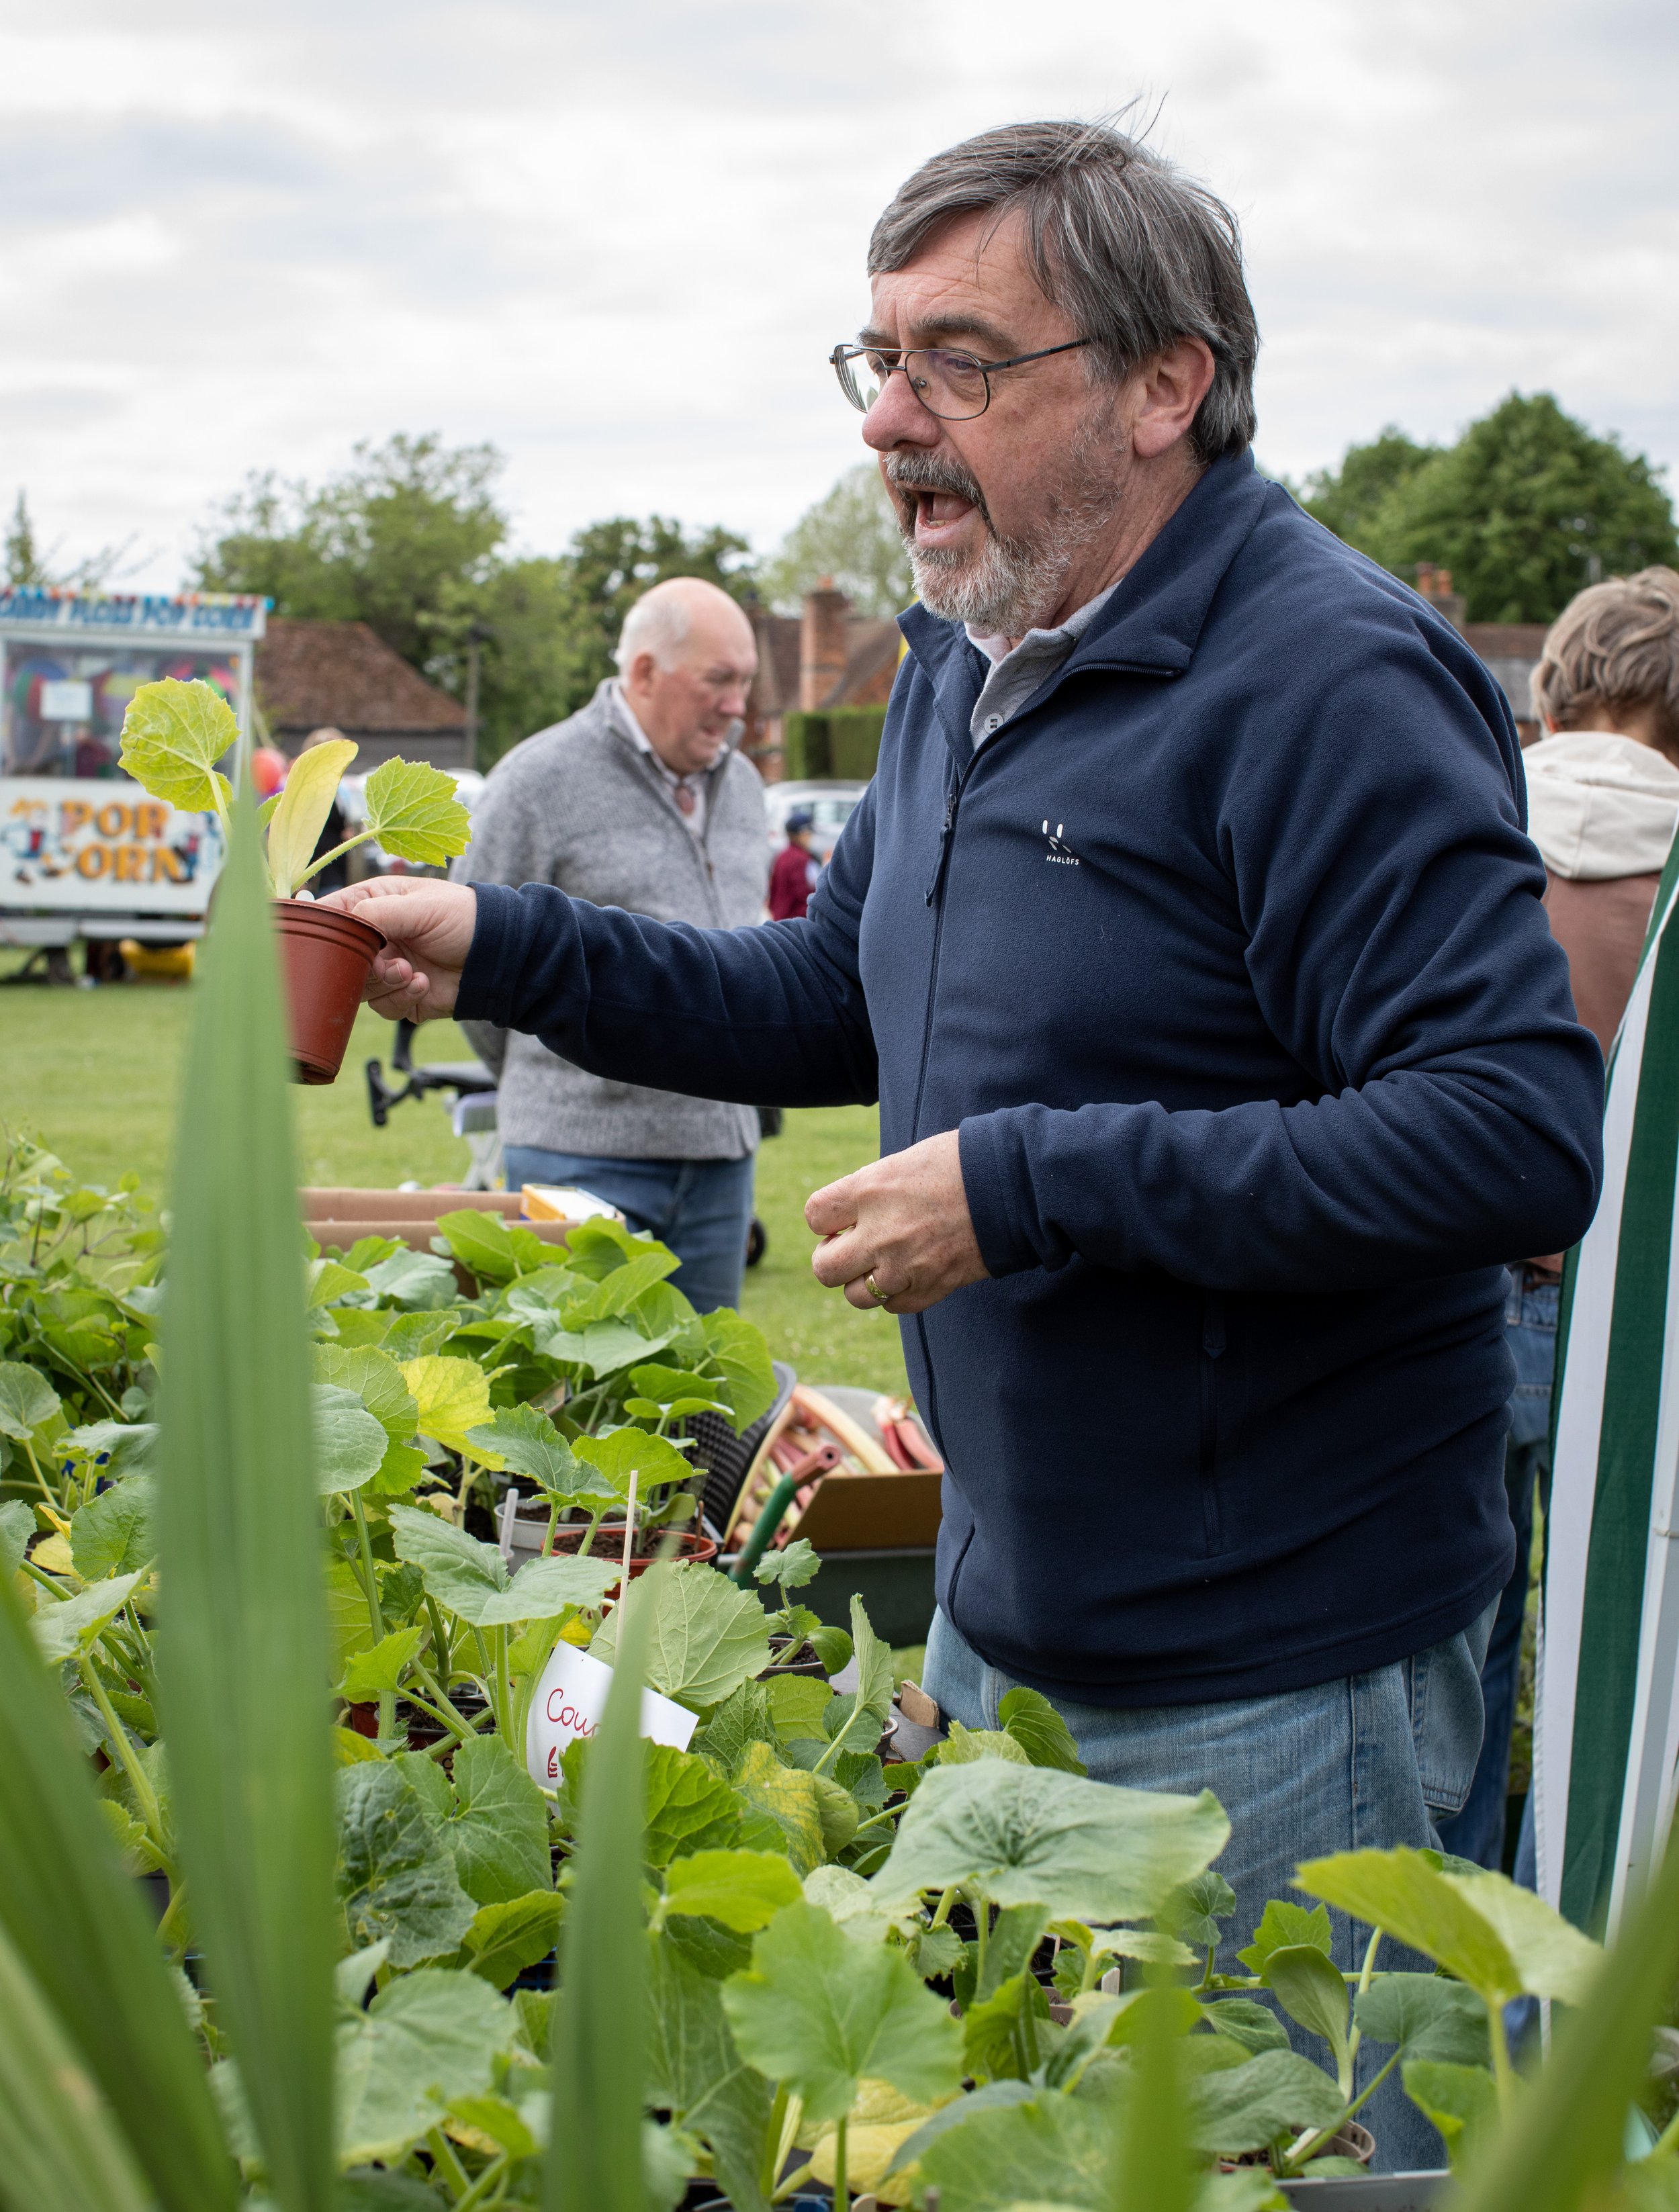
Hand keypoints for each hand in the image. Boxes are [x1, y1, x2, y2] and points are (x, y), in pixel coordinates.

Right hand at [319, 877, 477, 1020]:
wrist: (498, 956)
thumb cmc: (464, 918)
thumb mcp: (418, 906)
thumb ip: (375, 914)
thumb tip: (343, 926)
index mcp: (372, 904)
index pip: (330, 915)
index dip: (323, 931)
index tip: (329, 943)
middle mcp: (374, 938)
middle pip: (339, 960)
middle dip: (362, 965)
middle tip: (388, 962)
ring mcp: (386, 968)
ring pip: (359, 988)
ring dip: (386, 983)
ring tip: (412, 971)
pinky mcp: (401, 996)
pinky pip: (383, 1007)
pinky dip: (402, 998)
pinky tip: (424, 983)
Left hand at [806, 1130, 988, 1314]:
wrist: (1014, 1187)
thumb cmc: (960, 1163)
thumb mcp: (904, 1162)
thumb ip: (870, 1190)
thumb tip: (848, 1215)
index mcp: (869, 1190)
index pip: (814, 1216)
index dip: (826, 1220)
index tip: (842, 1219)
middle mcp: (879, 1232)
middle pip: (824, 1268)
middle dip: (832, 1259)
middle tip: (853, 1248)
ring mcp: (904, 1266)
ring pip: (856, 1296)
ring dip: (863, 1282)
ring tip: (882, 1263)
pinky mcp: (930, 1288)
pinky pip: (893, 1306)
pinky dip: (896, 1294)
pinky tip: (911, 1272)